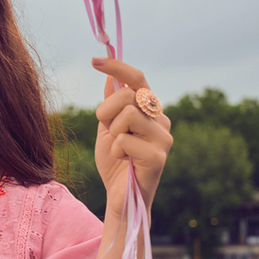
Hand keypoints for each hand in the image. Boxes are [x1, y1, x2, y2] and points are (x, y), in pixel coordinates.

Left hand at [92, 57, 172, 218]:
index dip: (118, 67)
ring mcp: (163, 138)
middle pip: (128, 95)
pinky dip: (116, 151)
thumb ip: (111, 105)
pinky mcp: (159, 156)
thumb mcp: (107, 129)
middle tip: (107, 131)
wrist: (119, 196)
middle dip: (106, 112)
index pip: (138, 79)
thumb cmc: (115, 164)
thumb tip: (111, 77)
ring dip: (112, 133)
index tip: (95, 61)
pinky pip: (125, 140)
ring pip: (128, 115)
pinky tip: (124, 162)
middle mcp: (161, 120)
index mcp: (149, 111)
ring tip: (118, 150)